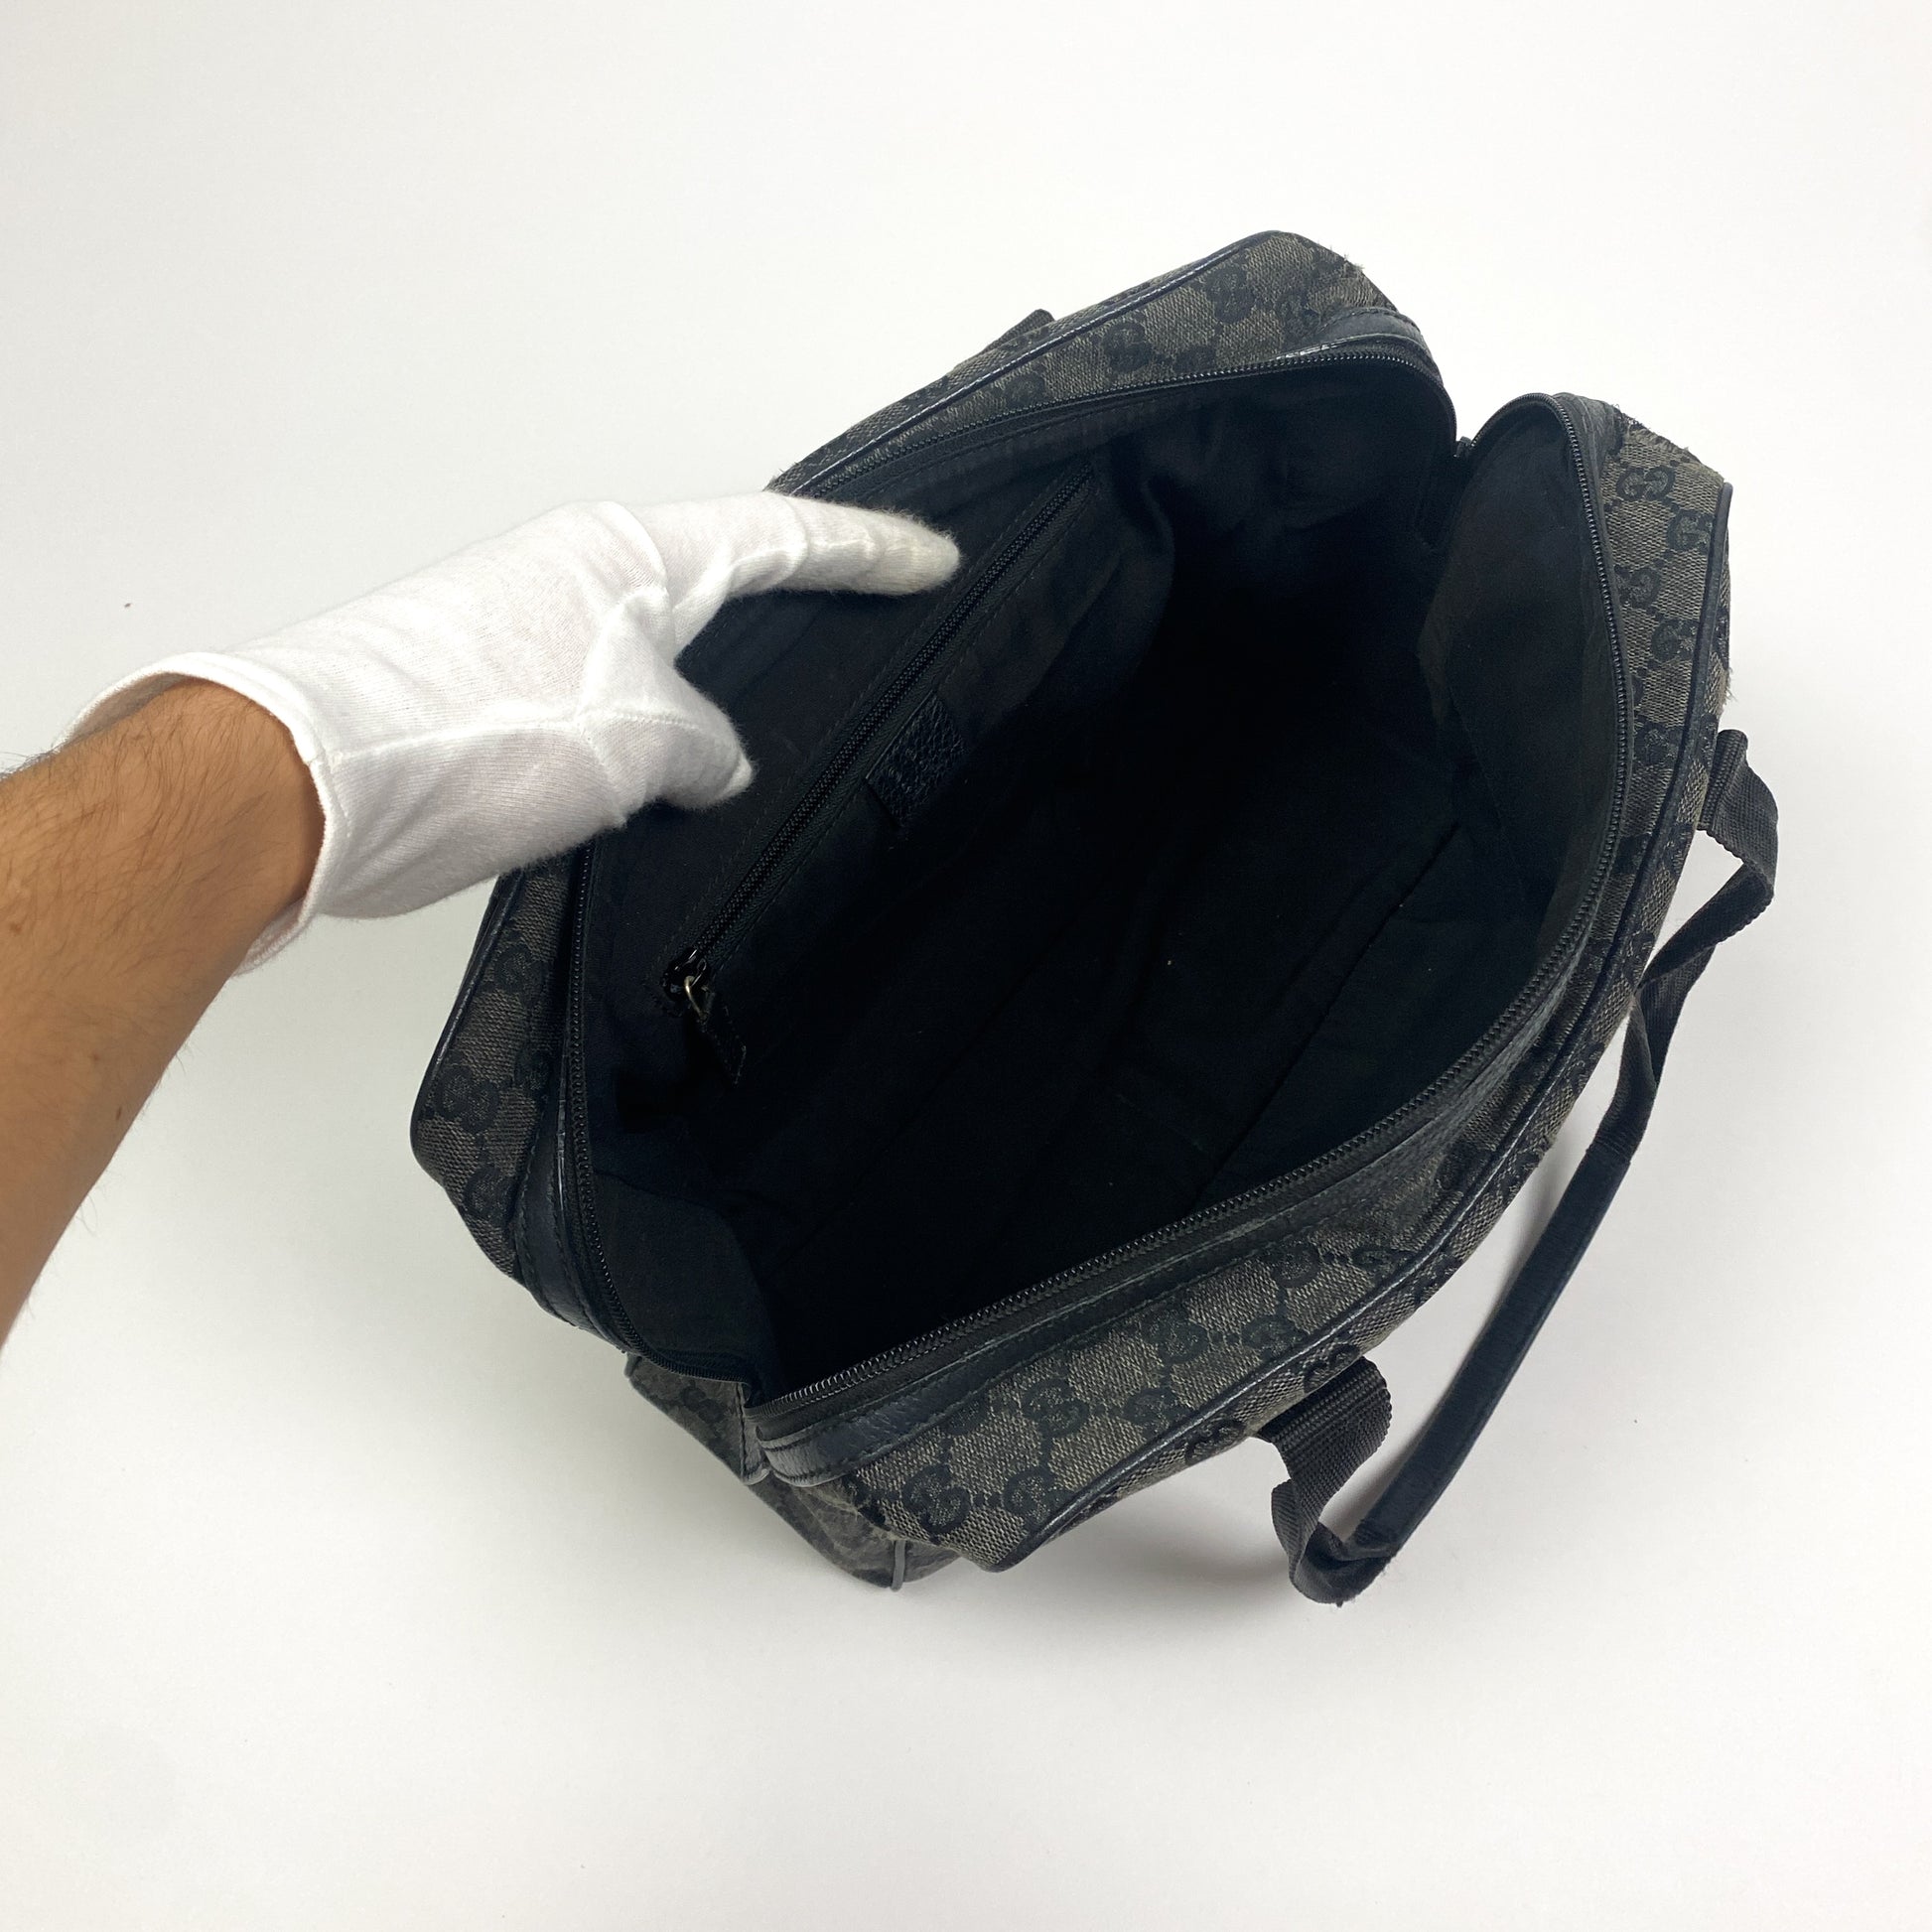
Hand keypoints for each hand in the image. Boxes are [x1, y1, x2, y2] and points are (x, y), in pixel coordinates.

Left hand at [67, 493, 958, 962]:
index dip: (869, 551)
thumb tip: (715, 763)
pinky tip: (688, 785)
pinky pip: (614, 706)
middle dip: (798, 606)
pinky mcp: (498, 696)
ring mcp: (535, 633)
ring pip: (664, 655)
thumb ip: (708, 745)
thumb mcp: (640, 739)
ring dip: (719, 689)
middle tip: (876, 618)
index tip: (938, 559)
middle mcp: (583, 576)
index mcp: (630, 554)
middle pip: (720, 583)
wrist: (315, 786)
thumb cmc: (483, 731)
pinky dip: (658, 737)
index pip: (780, 538)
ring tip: (792, 719)